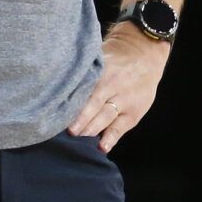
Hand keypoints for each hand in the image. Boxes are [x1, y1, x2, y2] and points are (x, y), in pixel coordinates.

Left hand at [68, 25, 170, 152]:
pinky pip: (121, 128)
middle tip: (66, 131)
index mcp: (103, 72)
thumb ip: (84, 73)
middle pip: (94, 105)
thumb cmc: (114, 58)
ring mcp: (126, 101)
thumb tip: (58, 87)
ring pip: (106, 117)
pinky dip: (111, 138)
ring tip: (78, 140)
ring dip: (91, 130)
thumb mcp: (100, 59)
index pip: (85, 90)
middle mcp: (114, 86)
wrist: (144, 54)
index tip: (57, 114)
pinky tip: (102, 147)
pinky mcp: (134, 113)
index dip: (72, 103)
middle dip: (79, 120)